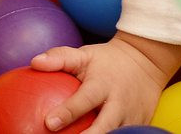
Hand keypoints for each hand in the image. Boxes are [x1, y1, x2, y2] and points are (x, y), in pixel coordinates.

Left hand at [30, 32, 180, 132]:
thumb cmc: (106, 61)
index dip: (68, 112)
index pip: (84, 100)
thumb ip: (60, 58)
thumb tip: (34, 62)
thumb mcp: (84, 54)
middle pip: (104, 128)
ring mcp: (131, 118)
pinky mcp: (139, 126)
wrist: (146, 63)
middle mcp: (118, 104)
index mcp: (102, 85)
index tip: (49, 123)